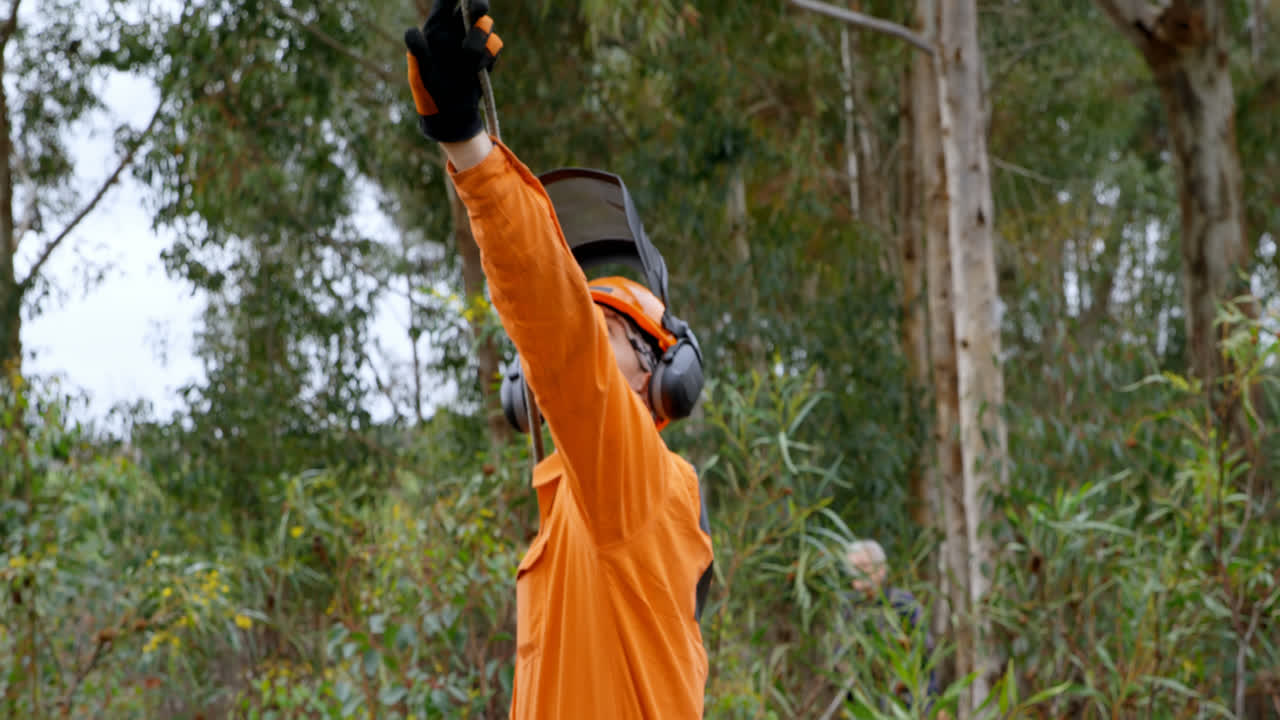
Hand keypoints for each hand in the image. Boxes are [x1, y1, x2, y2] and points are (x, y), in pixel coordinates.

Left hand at [404, 0, 502, 142]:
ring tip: (468, 59)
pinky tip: (476, 70)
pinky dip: (487, 56)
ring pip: (486, 25)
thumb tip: (412, 32)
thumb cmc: (429, 92)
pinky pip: (495, 45)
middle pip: (473, 5)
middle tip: (478, 10)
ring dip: (478, 40)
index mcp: (437, 28)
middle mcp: (457, 30)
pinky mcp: (487, 55)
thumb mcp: (418, 74)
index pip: (445, 1)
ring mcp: (474, 42)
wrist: (451, 114)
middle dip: (478, 4)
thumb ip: (417, 52)